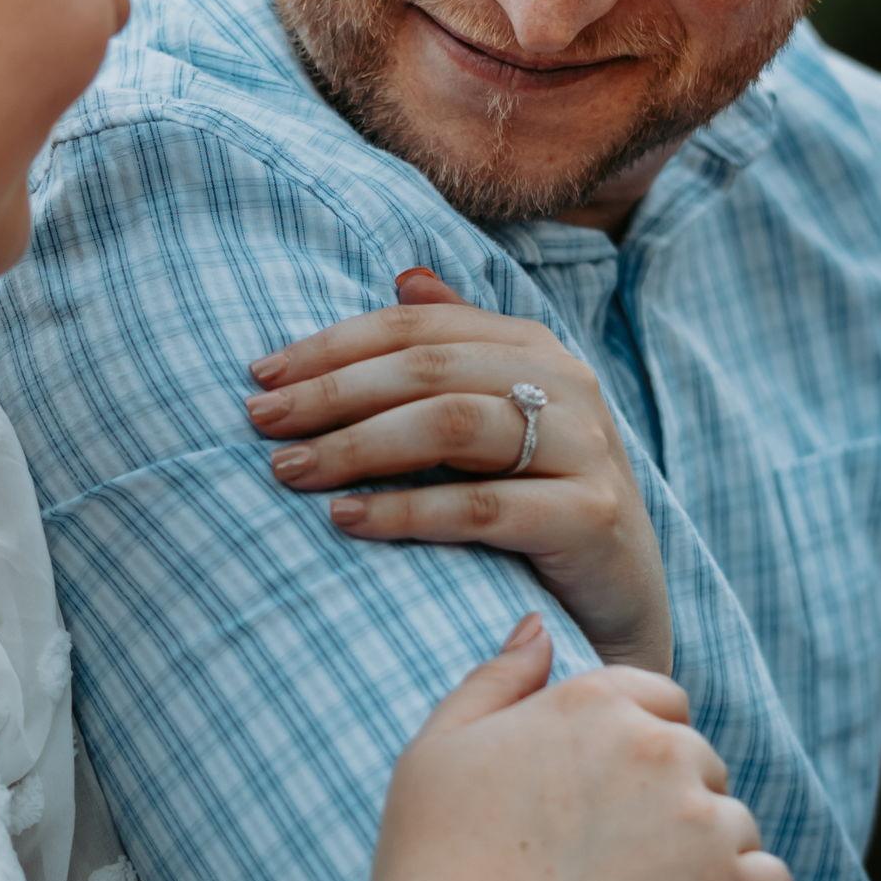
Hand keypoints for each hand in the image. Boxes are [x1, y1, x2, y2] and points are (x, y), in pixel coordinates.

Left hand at [246, 270, 673, 671]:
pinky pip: (481, 507)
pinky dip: (405, 511)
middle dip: (332, 391)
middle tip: (260, 420)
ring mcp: (586, 447)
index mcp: (534, 346)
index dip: (333, 344)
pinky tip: (345, 520)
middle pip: (428, 368)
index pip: (418, 324)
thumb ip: (458, 345)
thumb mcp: (503, 417)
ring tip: (289, 469)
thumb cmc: (539, 504)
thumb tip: (404, 275)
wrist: (620, 605)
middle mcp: (567, 383)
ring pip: (451, 425)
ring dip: (357, 445)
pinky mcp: (591, 517)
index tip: (260, 374)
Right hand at [361, 616, 791, 880]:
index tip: (605, 794)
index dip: (638, 742)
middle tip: (614, 856)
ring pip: (737, 821)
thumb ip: (498, 677)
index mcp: (592, 701)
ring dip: (706, 853)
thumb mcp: (439, 746)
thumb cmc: (438, 862)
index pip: (661, 698)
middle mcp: (658, 746)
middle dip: (671, 798)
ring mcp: (701, 819)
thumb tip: (540, 626)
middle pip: (702, 758)